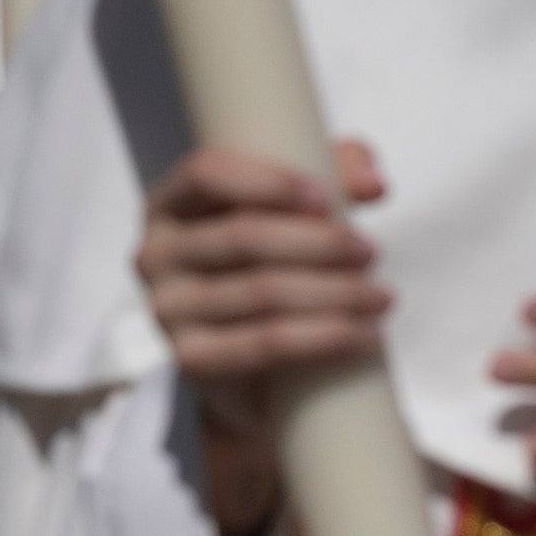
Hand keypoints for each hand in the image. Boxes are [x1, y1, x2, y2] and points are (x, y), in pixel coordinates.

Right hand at [138, 139, 388, 435]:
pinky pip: (263, 345)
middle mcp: (154, 253)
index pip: (205, 174)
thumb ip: (333, 172)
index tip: (326, 198)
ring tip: (382, 296)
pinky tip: (364, 336)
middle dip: (318, 243)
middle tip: (371, 252)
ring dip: (334, 293)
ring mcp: (166, 310)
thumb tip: (371, 184)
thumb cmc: (268, 265)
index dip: (267, 181)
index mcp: (166, 204)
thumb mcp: (292, 209)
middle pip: (242, 237)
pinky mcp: (190, 360)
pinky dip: (323, 339)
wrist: (248, 363)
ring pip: (261, 293)